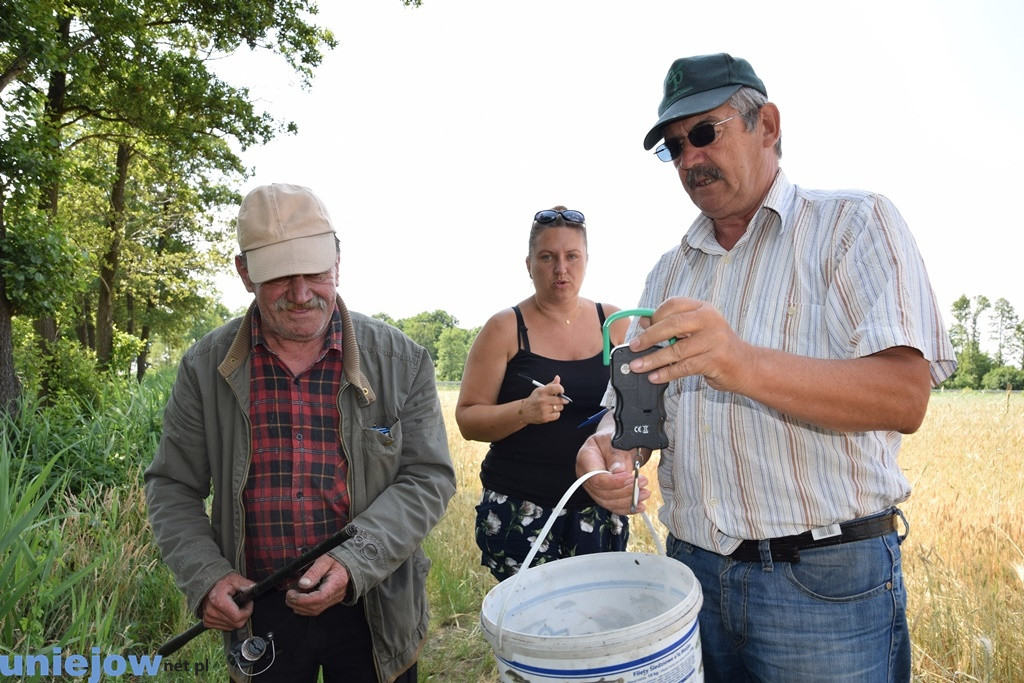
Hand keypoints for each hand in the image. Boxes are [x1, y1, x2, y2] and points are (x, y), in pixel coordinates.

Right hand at [201, 572, 255, 630]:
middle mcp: (212, 612)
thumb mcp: (235, 580)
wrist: (207, 585)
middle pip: (236, 624)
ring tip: (235, 607)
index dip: (247, 611)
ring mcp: (209, 618)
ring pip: (231, 626)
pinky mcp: (207, 622)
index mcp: (219, 601)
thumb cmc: (221, 582)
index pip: (238, 617)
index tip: (248, 603)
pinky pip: (225, 627)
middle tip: (243, 605)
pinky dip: (229, 621)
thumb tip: (254, 588)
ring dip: (236, 618)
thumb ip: (246, 585)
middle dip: (244, 615)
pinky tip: (229, 611)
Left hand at [284, 555, 349, 616]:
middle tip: (288, 595)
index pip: (320, 597)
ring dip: (300, 607)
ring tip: (291, 598)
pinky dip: (305, 608)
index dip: (303, 599)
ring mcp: (334, 599)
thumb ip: (314, 572)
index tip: (291, 594)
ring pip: (315, 611)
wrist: (349, 562)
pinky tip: (298, 601)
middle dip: (298, 604)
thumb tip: (302, 584)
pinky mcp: (331, 601)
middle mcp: (337, 594)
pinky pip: (317, 609)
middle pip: (316, 607)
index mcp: (337, 582)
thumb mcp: (325, 560)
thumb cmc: (338, 559)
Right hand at [520, 374, 568, 423]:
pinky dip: (556, 414)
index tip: (561, 391)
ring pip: (560, 407)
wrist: (524, 411)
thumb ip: (550, 385)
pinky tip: (550, 412)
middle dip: (562, 400)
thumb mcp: (540, 390)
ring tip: (552, 406)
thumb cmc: (534, 399)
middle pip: (560, 399)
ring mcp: (544, 409)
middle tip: (560, 400)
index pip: (557, 388)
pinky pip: (557, 415)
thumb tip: (558, 378)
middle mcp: (543, 400)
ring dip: (558, 407)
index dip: (561, 389)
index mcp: (542, 391)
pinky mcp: (545, 417)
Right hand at [575, 413, 650, 514]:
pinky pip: (613, 506)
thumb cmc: (613, 439)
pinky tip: (638, 506)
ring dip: (628, 501)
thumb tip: (618, 471)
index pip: (596, 477)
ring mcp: (593, 486)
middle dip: (624, 491)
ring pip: (608, 502)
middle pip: (602, 492)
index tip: (631, 479)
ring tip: (644, 493)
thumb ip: (616, 455)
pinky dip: (626, 508)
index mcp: (586, 458)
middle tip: (642, 484)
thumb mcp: (616, 439)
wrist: (614, 443)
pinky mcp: (602, 494)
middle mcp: (586, 475)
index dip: (614, 482)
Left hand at [629, 297, 751, 391]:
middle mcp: (710, 320)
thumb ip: (672, 325)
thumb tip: (644, 322)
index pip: (673, 305)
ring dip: (652, 360)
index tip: (642, 327)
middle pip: (672, 325)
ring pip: (675, 350)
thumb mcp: (696, 330)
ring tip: (637, 366)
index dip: (655, 315)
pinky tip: (654, 377)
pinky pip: (683, 367)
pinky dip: (666, 373)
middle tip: (633, 347)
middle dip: (648, 337)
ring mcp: (714, 340)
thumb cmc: (716, 347)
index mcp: (704, 308)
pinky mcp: (714, 360)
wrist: (746, 366)